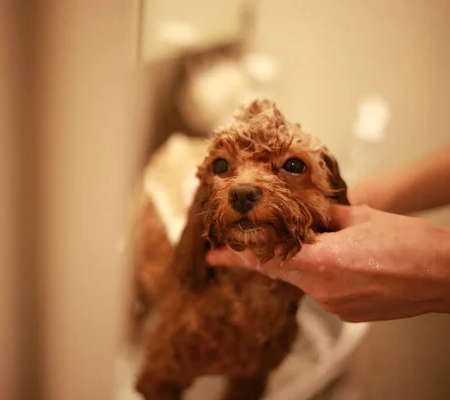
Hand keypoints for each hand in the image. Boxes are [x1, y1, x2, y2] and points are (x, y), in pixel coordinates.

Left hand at [205, 205, 449, 321]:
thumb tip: (303, 214)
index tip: (213, 256)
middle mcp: (322, 288)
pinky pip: (321, 290)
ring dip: (301, 262)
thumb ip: (322, 217)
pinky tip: (340, 262)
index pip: (265, 258)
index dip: (235, 257)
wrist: (446, 275)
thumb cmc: (410, 244)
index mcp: (322, 261)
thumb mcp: (359, 217)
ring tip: (321, 245)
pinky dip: (320, 274)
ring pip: (302, 278)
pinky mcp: (346, 312)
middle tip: (241, 246)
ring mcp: (334, 304)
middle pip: (280, 269)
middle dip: (264, 256)